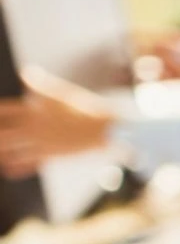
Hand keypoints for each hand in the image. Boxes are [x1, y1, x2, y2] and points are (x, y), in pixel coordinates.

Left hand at [0, 68, 116, 178]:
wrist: (105, 129)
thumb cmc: (84, 108)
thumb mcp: (61, 91)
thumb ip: (39, 83)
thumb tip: (26, 72)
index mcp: (34, 110)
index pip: (5, 111)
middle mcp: (33, 128)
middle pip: (3, 134)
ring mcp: (41, 143)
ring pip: (12, 151)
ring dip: (2, 152)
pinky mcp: (51, 156)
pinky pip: (29, 164)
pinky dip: (17, 168)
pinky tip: (8, 171)